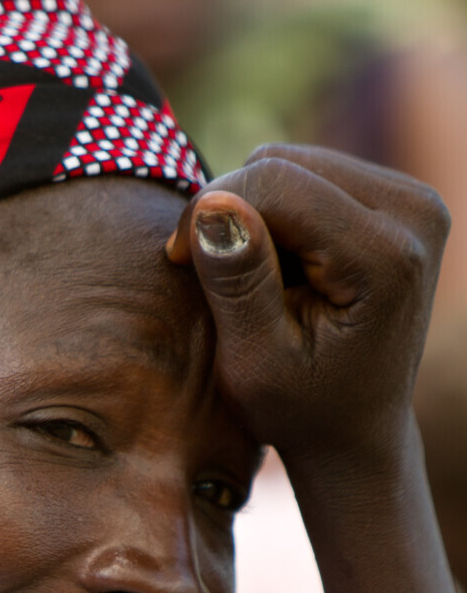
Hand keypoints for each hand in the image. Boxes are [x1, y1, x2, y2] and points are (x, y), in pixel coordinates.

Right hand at [165, 145, 449, 457]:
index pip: (277, 183)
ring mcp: (413, 200)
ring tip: (259, 282)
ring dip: (254, 214)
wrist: (356, 430)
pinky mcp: (398, 197)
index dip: (210, 211)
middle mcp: (415, 211)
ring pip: (291, 162)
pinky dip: (277, 214)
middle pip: (284, 163)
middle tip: (222, 283)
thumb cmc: (301, 410)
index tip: (177, 262)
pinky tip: (282, 268)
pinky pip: (307, 173)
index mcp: (387, 256)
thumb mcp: (255, 363)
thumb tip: (212, 206)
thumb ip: (238, 282)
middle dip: (234, 212)